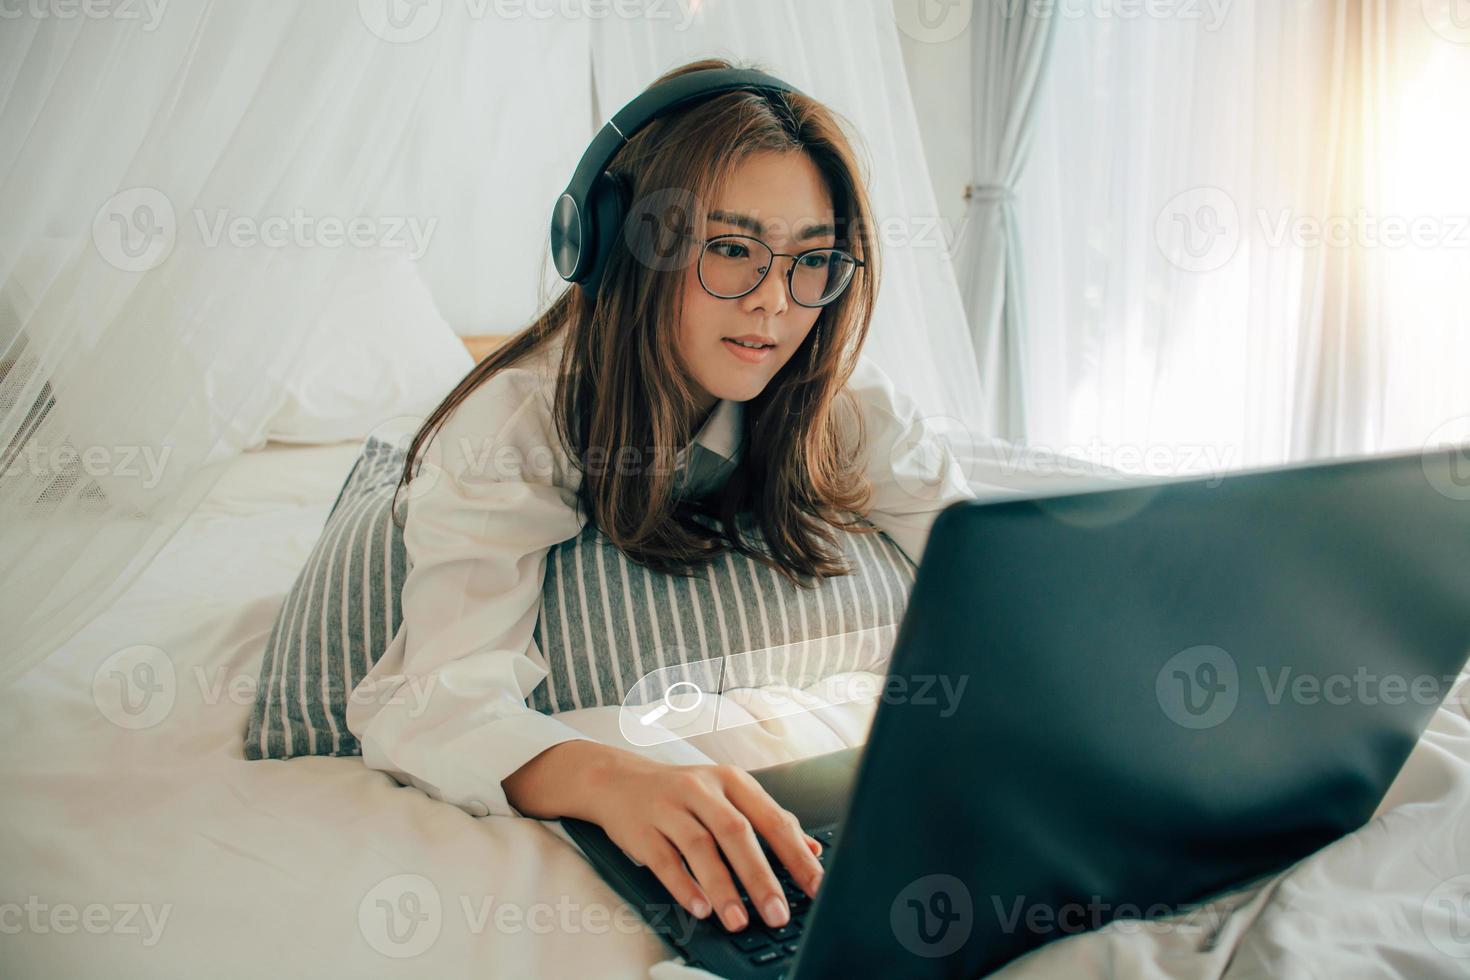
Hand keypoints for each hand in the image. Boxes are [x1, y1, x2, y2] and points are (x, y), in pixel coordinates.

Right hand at [504, 741, 824, 932]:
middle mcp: (701, 788)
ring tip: (738, 920)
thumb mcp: (727, 795)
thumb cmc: (681, 792)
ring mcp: (668, 806)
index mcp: (731, 780)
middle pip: (736, 832)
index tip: (815, 886)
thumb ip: (768, 821)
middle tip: (778, 913)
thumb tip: (812, 850)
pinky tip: (700, 908)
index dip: (795, 854)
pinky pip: (664, 859)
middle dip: (760, 877)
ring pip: (700, 847)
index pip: (772, 817)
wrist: (616, 779)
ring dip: (722, 886)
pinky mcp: (641, 828)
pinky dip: (683, 885)